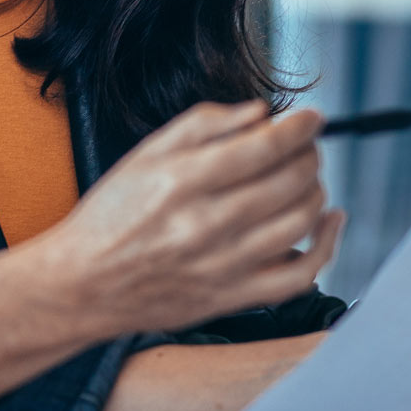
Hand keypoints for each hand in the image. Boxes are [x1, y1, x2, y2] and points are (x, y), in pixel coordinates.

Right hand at [30, 101, 343, 338]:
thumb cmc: (110, 217)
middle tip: (305, 146)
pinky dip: (326, 246)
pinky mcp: (233, 297)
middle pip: (290, 181)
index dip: (299, 128)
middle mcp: (207, 224)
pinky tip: (327, 222)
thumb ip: (204, 125)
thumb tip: (259, 113)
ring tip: (306, 178)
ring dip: (316, 190)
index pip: (264, 147)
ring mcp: (224, 265)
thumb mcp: (145, 154)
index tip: (311, 118)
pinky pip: (300, 275)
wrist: (83, 284)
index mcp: (183, 181)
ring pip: (301, 221)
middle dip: (309, 155)